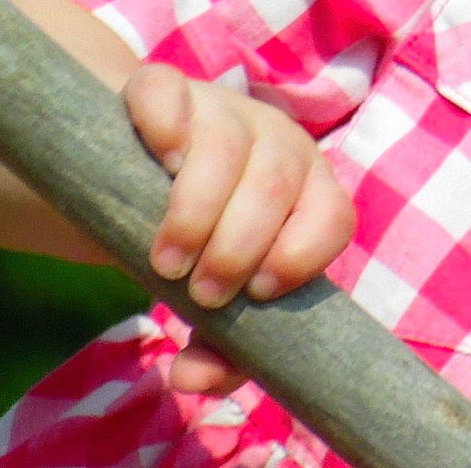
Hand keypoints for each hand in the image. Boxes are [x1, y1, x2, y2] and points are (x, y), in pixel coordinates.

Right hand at [122, 62, 356, 395]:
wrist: (136, 171)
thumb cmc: (199, 241)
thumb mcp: (214, 291)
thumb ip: (218, 344)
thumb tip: (191, 381)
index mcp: (307, 189)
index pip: (334, 214)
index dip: (303, 253)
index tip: (257, 293)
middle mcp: (276, 142)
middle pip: (279, 180)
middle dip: (241, 242)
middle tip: (200, 290)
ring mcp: (222, 109)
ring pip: (228, 142)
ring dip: (198, 205)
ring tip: (166, 260)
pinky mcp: (165, 90)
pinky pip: (167, 91)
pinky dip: (163, 120)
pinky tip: (157, 153)